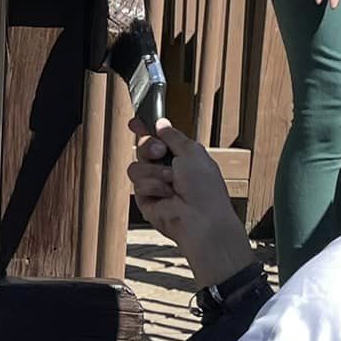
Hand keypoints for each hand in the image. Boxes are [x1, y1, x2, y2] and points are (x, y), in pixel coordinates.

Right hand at [126, 119, 254, 289]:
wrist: (200, 218)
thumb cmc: (204, 188)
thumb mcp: (192, 151)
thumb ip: (173, 136)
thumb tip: (161, 123)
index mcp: (181, 155)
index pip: (158, 138)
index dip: (145, 129)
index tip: (136, 122)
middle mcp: (167, 169)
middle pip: (143, 148)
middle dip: (149, 147)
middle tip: (159, 152)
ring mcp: (155, 184)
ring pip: (136, 166)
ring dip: (153, 170)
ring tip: (169, 180)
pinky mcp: (146, 200)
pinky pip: (137, 183)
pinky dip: (152, 186)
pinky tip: (165, 195)